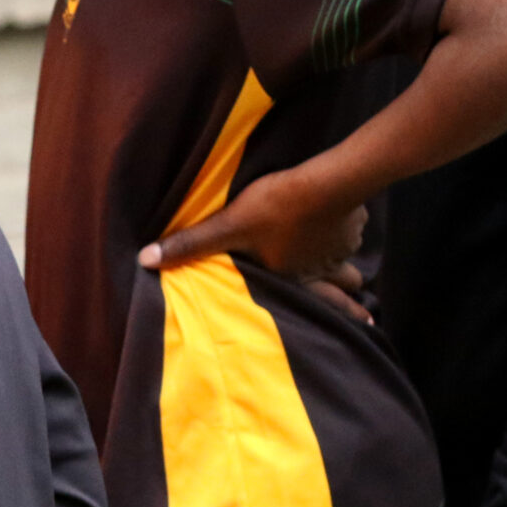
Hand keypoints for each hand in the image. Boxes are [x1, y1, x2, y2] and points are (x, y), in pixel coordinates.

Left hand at [143, 169, 370, 318]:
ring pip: (348, 259)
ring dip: (347, 263)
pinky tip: (345, 219)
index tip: (357, 328)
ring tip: (354, 270)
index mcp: (296, 278)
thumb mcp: (228, 227)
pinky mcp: (351, 216)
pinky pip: (352, 228)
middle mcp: (324, 267)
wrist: (326, 178)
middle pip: (343, 286)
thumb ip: (190, 244)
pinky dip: (348, 229)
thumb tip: (146, 260)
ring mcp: (342, 243)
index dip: (337, 316)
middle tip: (360, 307)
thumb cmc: (276, 208)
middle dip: (347, 293)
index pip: (320, 305)